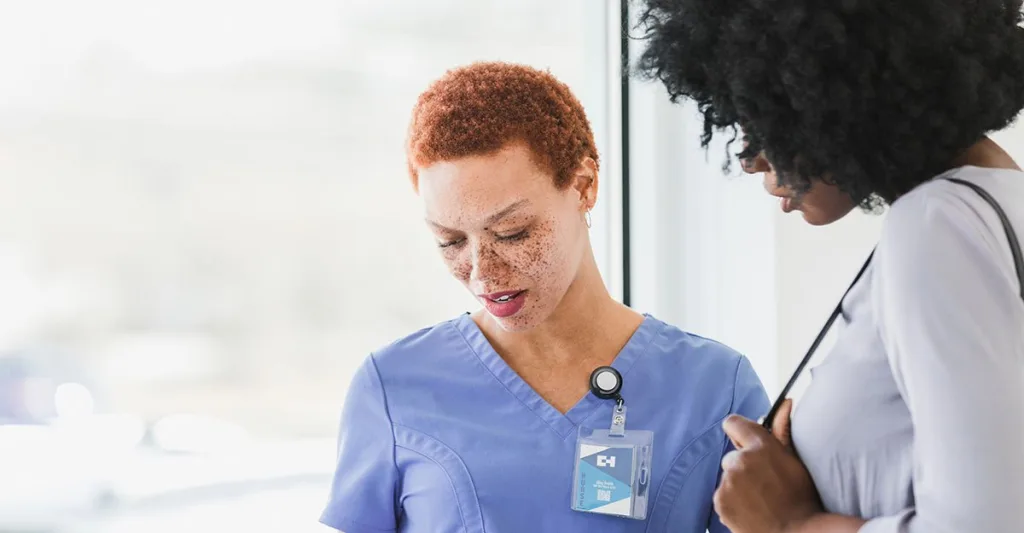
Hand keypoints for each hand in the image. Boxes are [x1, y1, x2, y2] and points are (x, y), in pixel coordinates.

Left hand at [713, 399, 822, 532]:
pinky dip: (732, 502)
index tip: (745, 443)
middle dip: (742, 467)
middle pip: (732, 456)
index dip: (738, 432)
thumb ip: (783, 429)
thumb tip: (786, 402)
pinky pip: (722, 495)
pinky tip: (750, 510)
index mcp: (760, 446)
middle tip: (762, 484)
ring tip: (759, 499)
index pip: (733, 423)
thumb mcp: (794, 460)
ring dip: (737, 485)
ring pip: (727, 477)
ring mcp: (728, 481)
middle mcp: (740, 460)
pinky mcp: (720, 501)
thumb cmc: (800, 497)